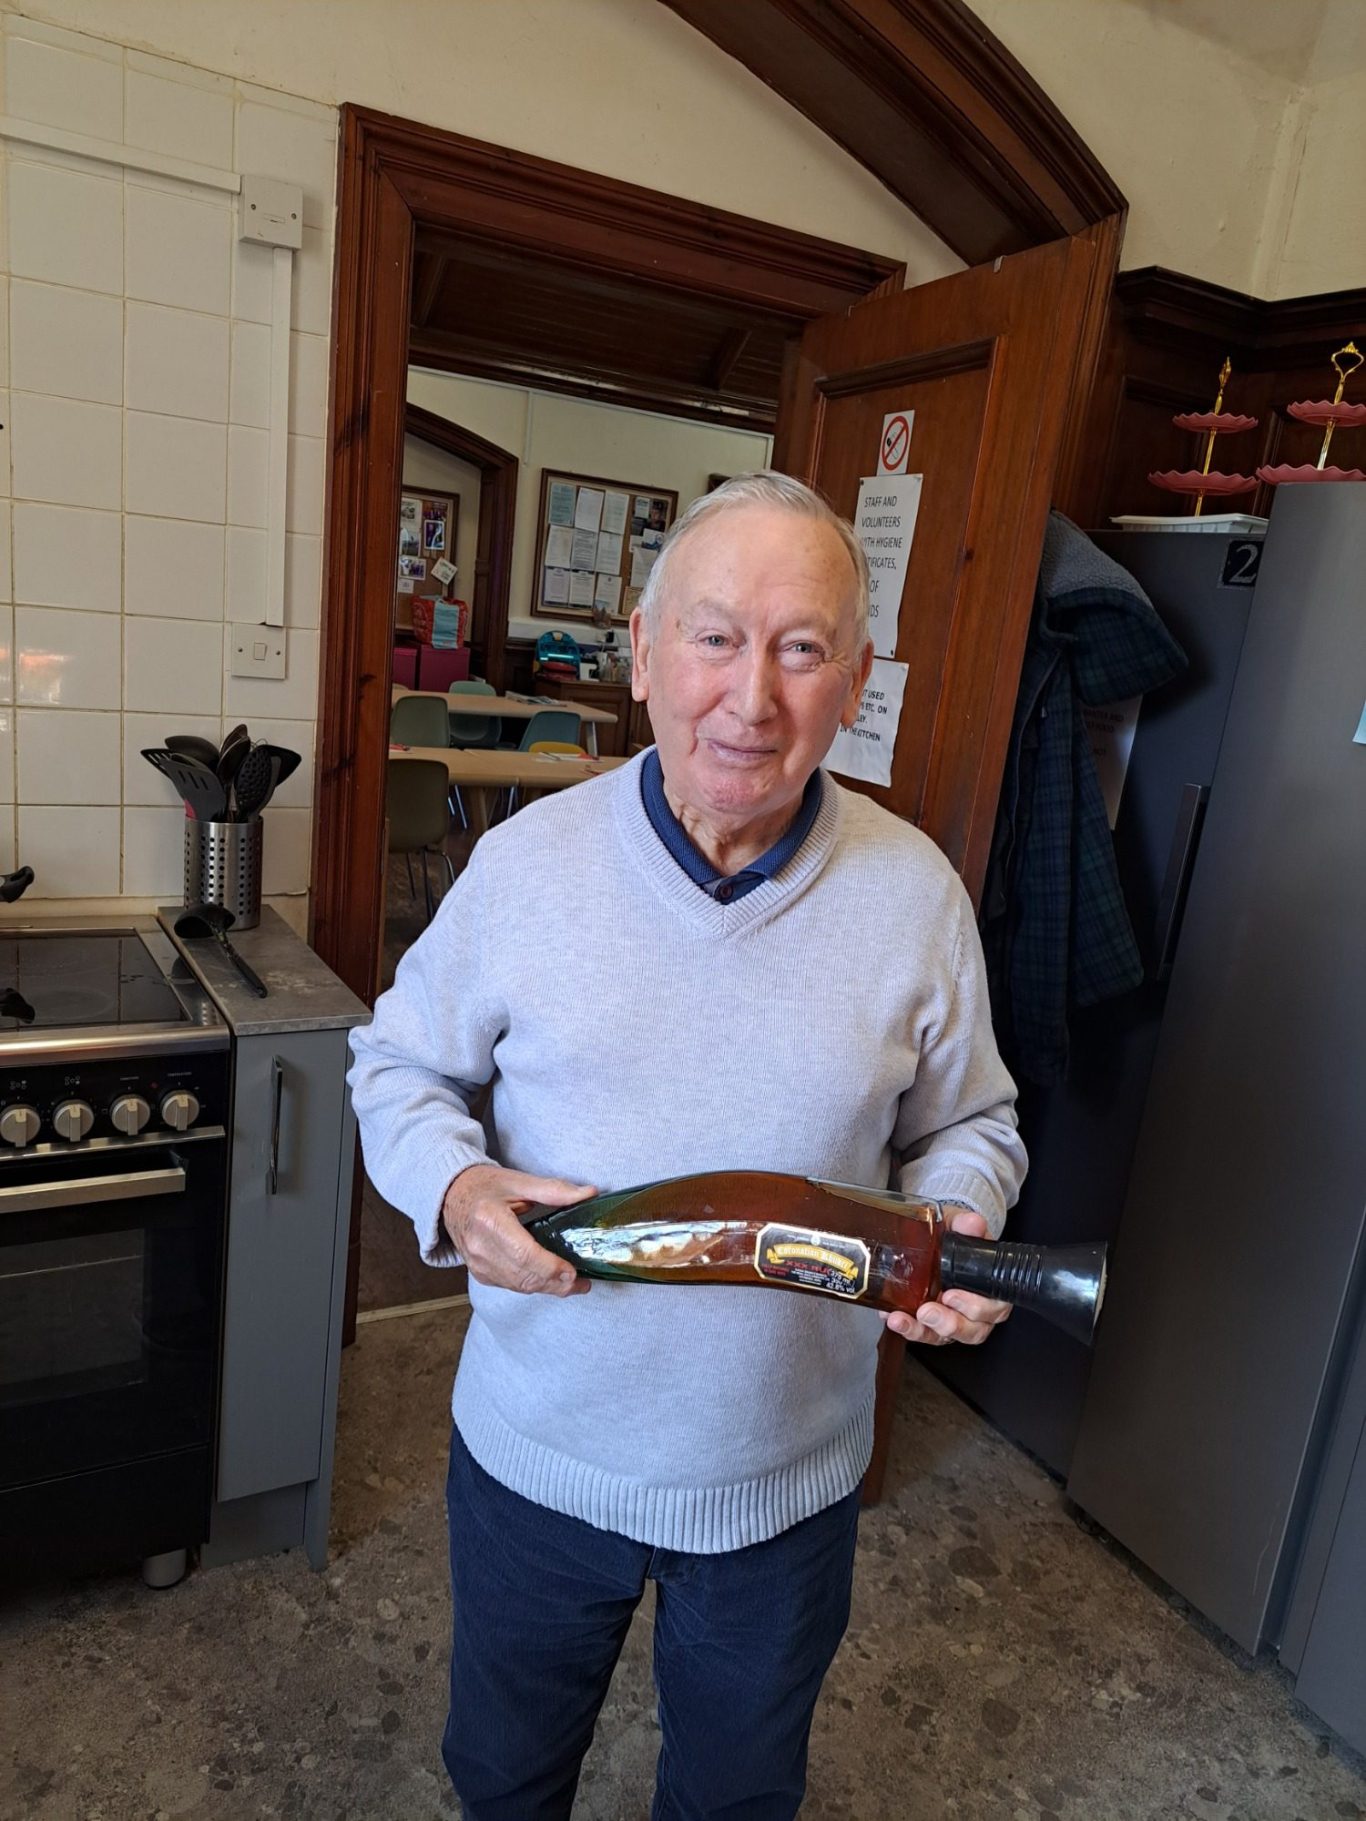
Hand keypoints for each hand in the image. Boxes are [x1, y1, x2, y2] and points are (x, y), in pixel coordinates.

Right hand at [441, 1164, 596, 1296]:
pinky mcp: (479, 1272)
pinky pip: (510, 1285)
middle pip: (523, 1276)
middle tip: (581, 1284)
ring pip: (518, 1285)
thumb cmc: (483, 1186)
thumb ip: (554, 1190)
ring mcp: (477, 1263)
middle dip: (555, 1284)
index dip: (550, 1267)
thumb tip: (589, 1193)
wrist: (450, 1196)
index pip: (523, 1254)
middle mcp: (480, 1247)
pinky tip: (550, 1281)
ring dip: (547, 1288)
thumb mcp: (518, 1180)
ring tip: (572, 1285)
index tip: (573, 1271)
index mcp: (489, 1220)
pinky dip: (532, 1285)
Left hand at [881, 1208, 1011, 1346]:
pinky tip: (891, 1315)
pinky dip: (905, 1326)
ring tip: (901, 1319)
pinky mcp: (931, 1324)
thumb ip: (966, 1224)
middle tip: (927, 1310)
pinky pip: (921, 1332)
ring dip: (921, 1330)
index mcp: (991, 1290)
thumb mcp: (959, 1225)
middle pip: (971, 1331)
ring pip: (944, 1337)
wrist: (935, 1239)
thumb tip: (973, 1223)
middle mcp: (976, 1313)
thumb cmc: (955, 1237)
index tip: (952, 1295)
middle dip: (948, 1323)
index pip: (993, 1310)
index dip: (975, 1308)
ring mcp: (953, 1320)